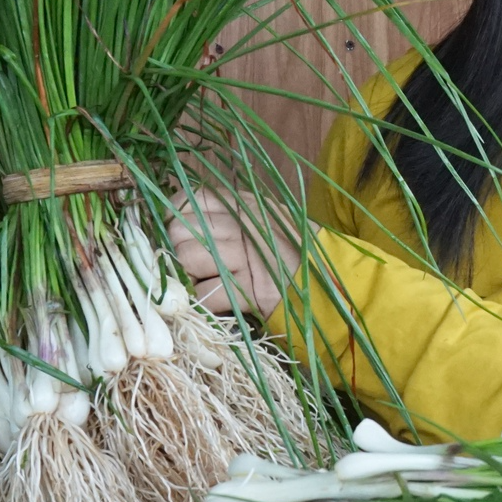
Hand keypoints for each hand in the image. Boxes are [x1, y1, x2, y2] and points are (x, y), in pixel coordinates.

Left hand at [167, 188, 300, 320]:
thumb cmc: (291, 249)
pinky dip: (201, 302)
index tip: (179, 234)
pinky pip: (206, 295)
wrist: (326, 281)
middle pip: (180, 230)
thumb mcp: (264, 217)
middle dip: (177, 249)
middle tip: (190, 263)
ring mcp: (244, 258)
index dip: (175, 217)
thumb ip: (230, 213)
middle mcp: (240, 225)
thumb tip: (180, 219)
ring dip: (188, 275)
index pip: (190, 199)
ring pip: (188, 259)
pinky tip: (211, 301)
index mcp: (243, 204)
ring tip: (202, 281)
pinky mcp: (248, 291)